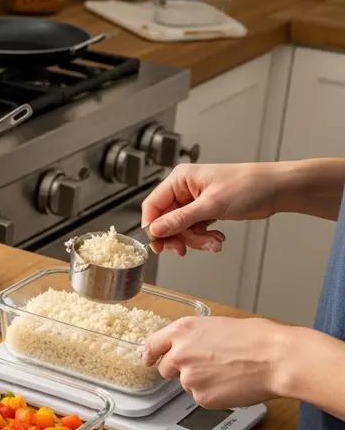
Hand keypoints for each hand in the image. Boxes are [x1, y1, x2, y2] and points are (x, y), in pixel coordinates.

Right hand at [142, 163, 282, 255]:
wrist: (277, 190)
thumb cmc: (249, 185)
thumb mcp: (211, 205)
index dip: (153, 226)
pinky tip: (217, 238)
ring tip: (213, 242)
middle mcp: (185, 189)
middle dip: (179, 237)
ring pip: (181, 229)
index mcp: (180, 179)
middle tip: (184, 250)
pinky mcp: (206, 211)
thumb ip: (180, 219)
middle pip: (166, 221)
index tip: (158, 244)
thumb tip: (155, 230)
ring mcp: (195, 202)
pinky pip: (195, 230)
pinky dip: (204, 238)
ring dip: (195, 240)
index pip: (153, 205)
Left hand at [142, 316, 291, 408]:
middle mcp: (179, 354)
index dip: (150, 354)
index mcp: (182, 331)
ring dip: (200, 381)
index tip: (149, 360)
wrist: (277, 359)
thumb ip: (193, 337)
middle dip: (180, 370)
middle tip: (206, 367)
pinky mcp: (201, 397)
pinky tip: (232, 384)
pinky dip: (214, 394)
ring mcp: (188, 377)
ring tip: (227, 372)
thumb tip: (186, 345)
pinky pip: (201, 397)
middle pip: (165, 368)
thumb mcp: (217, 325)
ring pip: (186, 384)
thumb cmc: (257, 339)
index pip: (151, 344)